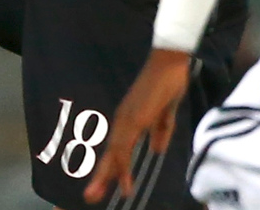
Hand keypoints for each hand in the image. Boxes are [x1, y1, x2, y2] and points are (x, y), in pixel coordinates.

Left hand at [84, 49, 191, 204]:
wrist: (169, 63)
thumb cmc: (167, 84)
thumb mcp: (165, 114)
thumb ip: (161, 130)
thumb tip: (156, 150)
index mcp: (129, 121)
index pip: (117, 150)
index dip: (111, 169)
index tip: (104, 187)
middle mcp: (123, 121)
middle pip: (110, 154)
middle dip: (100, 177)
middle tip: (90, 197)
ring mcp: (127, 119)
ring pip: (114, 153)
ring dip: (107, 175)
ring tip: (97, 194)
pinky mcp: (134, 118)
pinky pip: (125, 145)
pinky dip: (122, 163)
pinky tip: (122, 178)